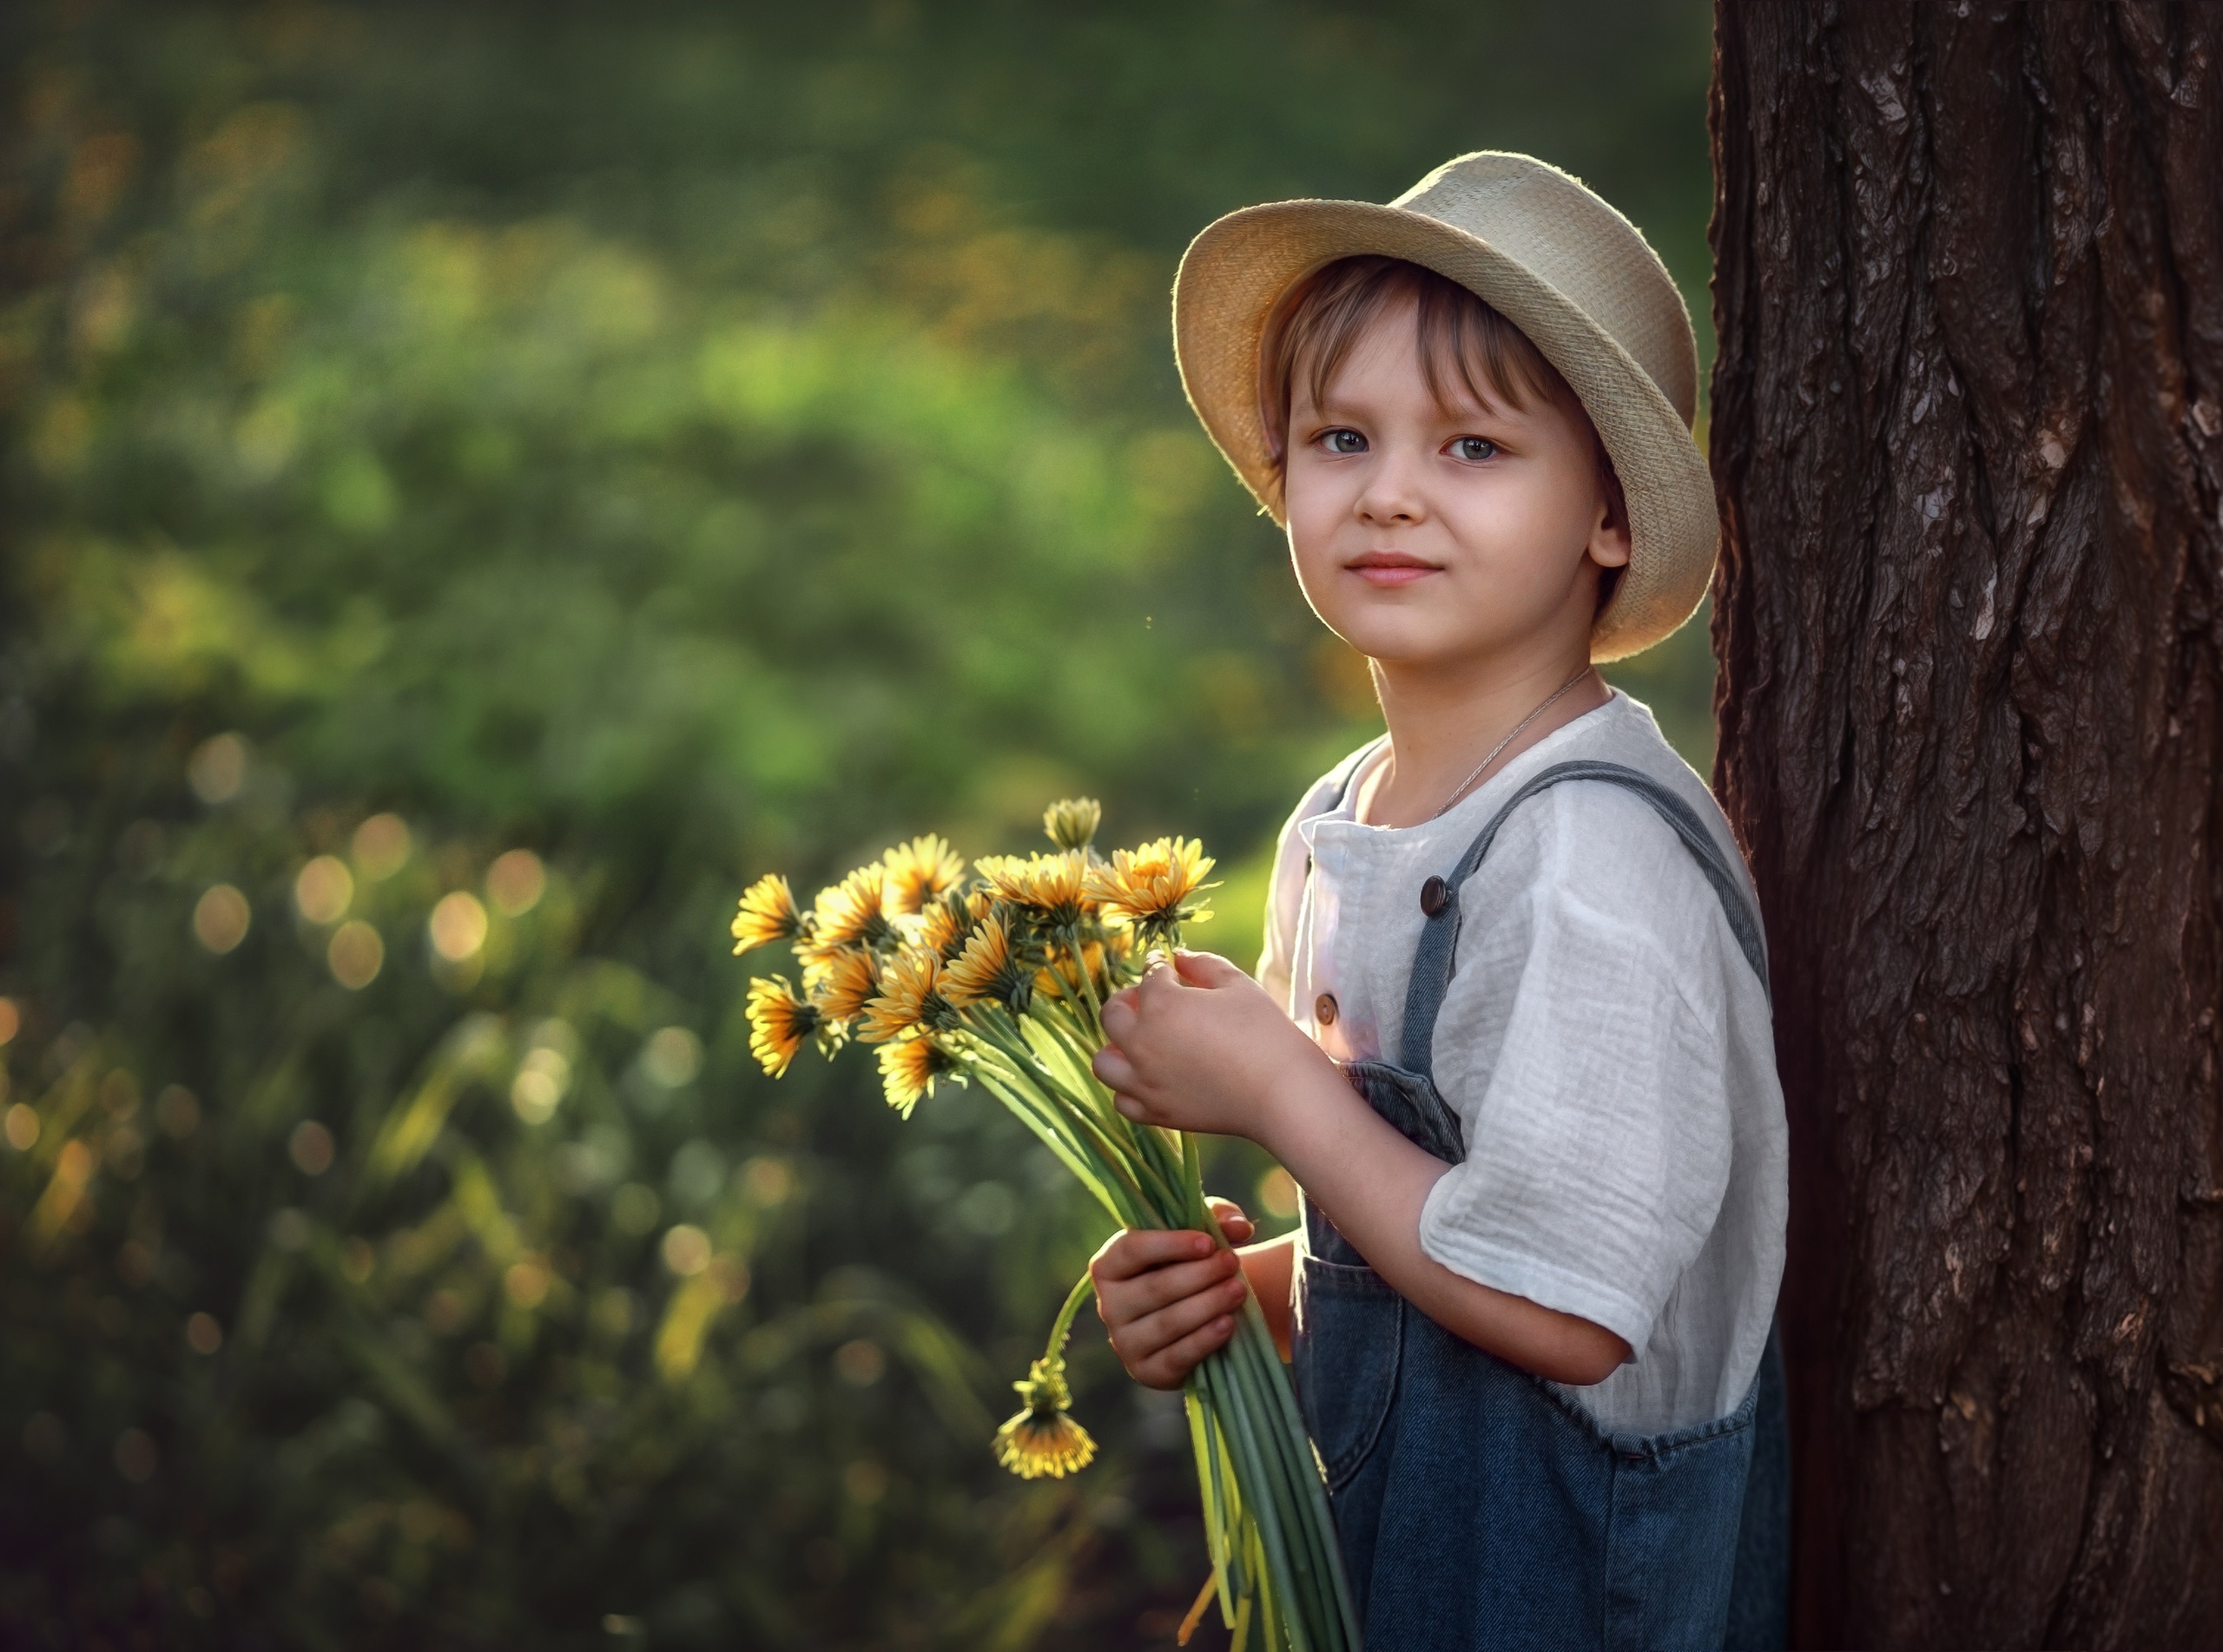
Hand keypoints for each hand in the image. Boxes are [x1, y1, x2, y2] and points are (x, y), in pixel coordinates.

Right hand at [1089, 1198, 1256, 1389]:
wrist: (1193, 1318)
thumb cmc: (1189, 1265)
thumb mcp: (1198, 1235)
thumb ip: (1218, 1219)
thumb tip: (1239, 1227)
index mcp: (1109, 1266)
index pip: (1131, 1250)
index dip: (1170, 1244)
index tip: (1208, 1242)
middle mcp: (1108, 1306)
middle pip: (1154, 1288)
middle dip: (1199, 1275)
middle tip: (1232, 1263)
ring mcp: (1124, 1343)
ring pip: (1167, 1323)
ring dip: (1207, 1305)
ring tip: (1239, 1290)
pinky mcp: (1146, 1371)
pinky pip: (1176, 1357)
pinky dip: (1204, 1340)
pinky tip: (1228, 1324)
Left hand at [1091, 951, 1332, 1143]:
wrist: (1281, 1092)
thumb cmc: (1264, 1032)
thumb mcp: (1237, 985)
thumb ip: (1203, 964)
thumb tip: (1178, 957)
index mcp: (1161, 1004)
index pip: (1150, 977)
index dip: (1161, 968)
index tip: (1170, 968)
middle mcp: (1142, 1043)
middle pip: (1112, 1015)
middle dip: (1128, 1001)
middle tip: (1150, 1000)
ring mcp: (1145, 1082)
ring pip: (1104, 1062)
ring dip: (1115, 1047)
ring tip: (1140, 1042)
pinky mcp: (1158, 1112)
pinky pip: (1123, 1101)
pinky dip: (1128, 1088)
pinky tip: (1149, 1077)